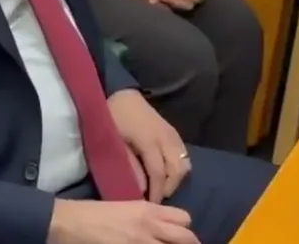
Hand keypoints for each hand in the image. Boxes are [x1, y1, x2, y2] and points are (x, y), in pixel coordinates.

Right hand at [48, 198, 198, 243]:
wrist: (69, 223)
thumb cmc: (91, 214)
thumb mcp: (123, 208)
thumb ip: (145, 217)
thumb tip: (160, 229)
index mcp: (147, 210)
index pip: (184, 219)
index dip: (183, 230)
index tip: (178, 237)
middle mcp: (150, 226)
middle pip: (188, 239)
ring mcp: (141, 243)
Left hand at [109, 90, 191, 204]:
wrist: (123, 94)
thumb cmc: (114, 117)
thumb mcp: (114, 140)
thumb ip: (129, 164)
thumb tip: (141, 188)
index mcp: (149, 141)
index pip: (158, 173)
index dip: (156, 191)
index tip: (151, 204)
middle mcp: (166, 138)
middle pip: (177, 170)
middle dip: (169, 187)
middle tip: (156, 197)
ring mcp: (173, 135)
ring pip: (184, 164)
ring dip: (176, 178)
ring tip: (161, 186)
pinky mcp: (175, 133)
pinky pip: (184, 155)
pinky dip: (179, 168)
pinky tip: (167, 173)